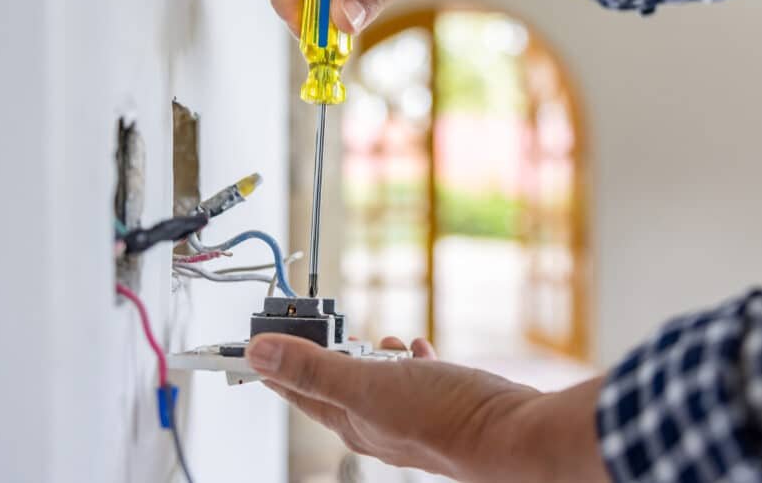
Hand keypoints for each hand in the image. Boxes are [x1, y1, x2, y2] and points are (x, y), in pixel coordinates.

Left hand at [246, 334, 608, 481]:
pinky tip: (419, 350)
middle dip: (323, 354)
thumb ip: (313, 368)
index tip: (252, 348)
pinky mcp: (439, 403)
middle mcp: (377, 422)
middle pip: (334, 385)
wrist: (510, 433)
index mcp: (351, 420)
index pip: (296, 391)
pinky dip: (409, 361)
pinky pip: (414, 379)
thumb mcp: (368, 384)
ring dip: (369, 355)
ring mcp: (409, 414)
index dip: (272, 367)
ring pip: (375, 381)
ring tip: (373, 337)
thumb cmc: (445, 416)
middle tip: (311, 327)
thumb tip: (260, 352)